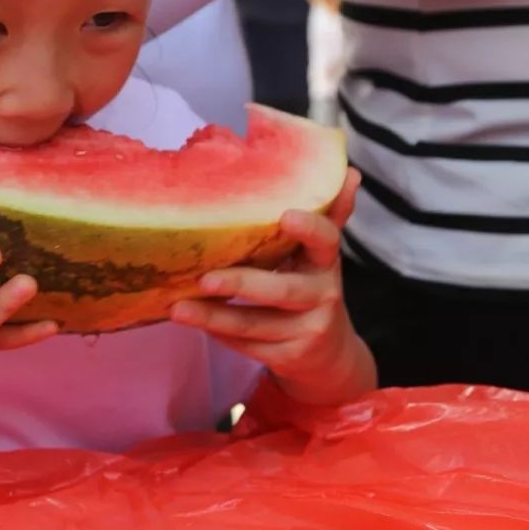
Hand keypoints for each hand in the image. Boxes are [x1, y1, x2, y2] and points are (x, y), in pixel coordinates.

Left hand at [170, 169, 375, 406]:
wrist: (330, 358)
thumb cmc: (312, 288)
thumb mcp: (319, 255)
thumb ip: (327, 215)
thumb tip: (351, 172)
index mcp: (326, 262)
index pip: (326, 240)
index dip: (309, 229)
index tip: (285, 216)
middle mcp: (322, 296)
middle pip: (282, 290)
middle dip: (242, 284)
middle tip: (205, 278)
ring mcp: (307, 331)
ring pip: (255, 324)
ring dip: (214, 316)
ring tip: (178, 308)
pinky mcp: (289, 358)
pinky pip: (247, 345)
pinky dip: (218, 333)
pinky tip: (192, 320)